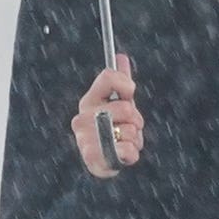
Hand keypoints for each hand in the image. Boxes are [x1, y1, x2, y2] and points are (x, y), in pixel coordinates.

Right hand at [73, 57, 141, 176]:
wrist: (104, 161)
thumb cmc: (112, 130)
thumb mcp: (118, 104)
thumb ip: (119, 82)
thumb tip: (121, 57)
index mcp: (89, 100)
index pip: (109, 77)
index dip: (127, 85)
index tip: (129, 95)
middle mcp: (82, 118)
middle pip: (126, 107)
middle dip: (135, 120)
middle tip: (127, 127)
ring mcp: (86, 138)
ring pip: (130, 130)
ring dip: (134, 139)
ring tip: (123, 142)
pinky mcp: (94, 158)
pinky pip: (128, 150)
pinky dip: (131, 154)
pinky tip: (121, 154)